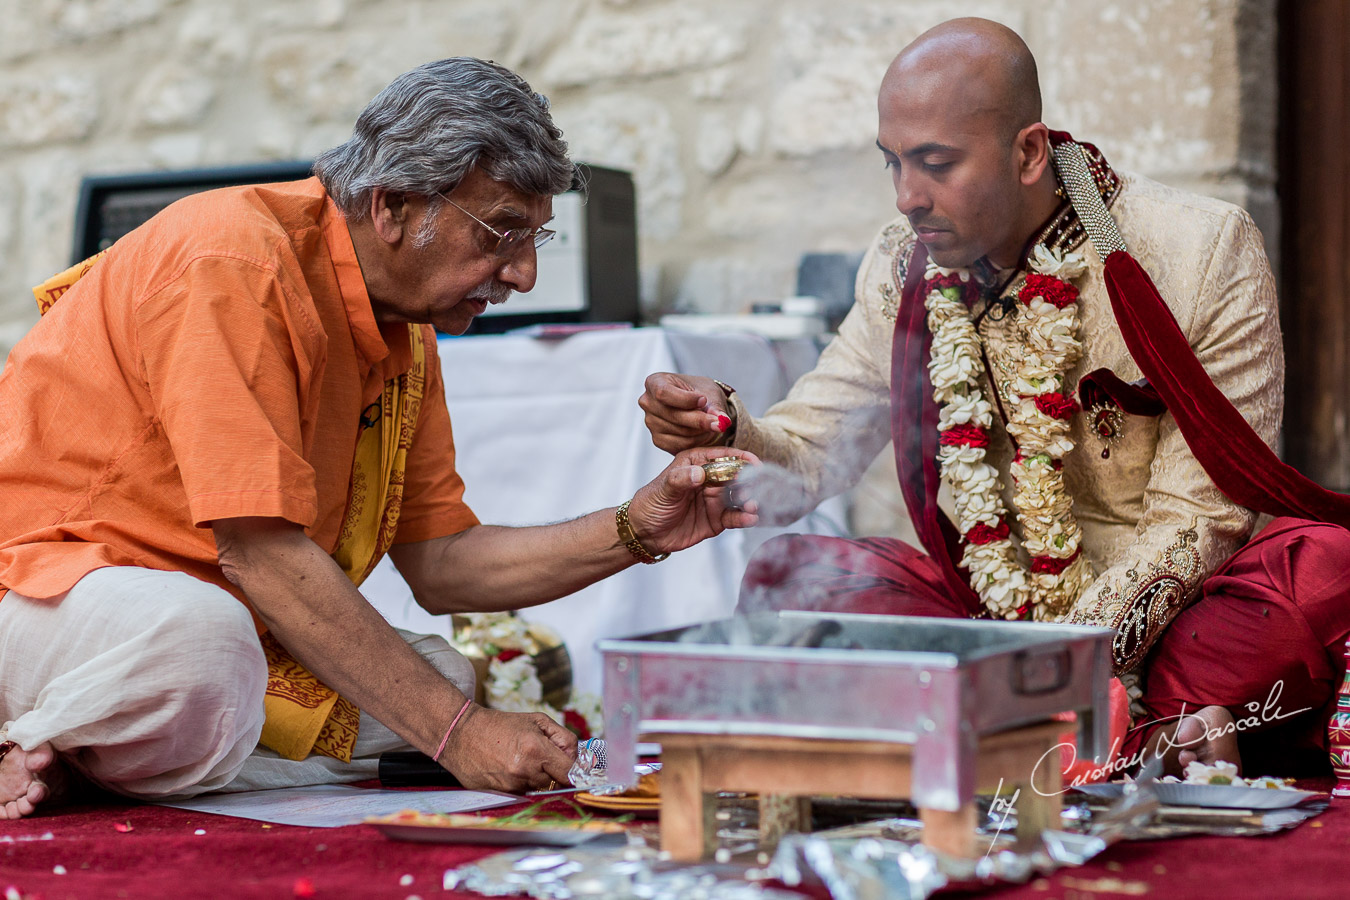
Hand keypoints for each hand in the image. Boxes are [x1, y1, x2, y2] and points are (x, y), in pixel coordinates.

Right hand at [441, 705, 576, 792]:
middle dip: (555, 770)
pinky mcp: (501, 795)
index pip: (570, 772)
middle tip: (542, 756)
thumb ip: (563, 738)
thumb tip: (578, 757)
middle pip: (556, 781)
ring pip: (540, 789)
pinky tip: (510, 768)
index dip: (575, 769)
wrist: (461, 734)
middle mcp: (525, 771)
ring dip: (538, 777)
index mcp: (536, 750)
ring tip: (522, 760)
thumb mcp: (537, 720)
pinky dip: (522, 783)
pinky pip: (523, 793)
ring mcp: (512, 786)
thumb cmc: (500, 724)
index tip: (573, 766)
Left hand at [626, 447, 760, 554]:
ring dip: (750, 500)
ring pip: (740, 497)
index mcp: (697, 463)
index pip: (723, 456)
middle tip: (755, 489)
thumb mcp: (663, 489)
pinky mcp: (718, 519)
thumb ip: (680, 479)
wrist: (645, 532)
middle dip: (750, 481)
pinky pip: (736, 517)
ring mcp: (716, 499)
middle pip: (737, 476)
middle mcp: (710, 479)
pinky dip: (745, 518)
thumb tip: (700, 473)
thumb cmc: (651, 504)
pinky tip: (749, 519)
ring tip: (753, 505)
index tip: (755, 464)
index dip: (741, 458)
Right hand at [639, 373, 733, 453]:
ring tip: (712, 425)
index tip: (704, 401)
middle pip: (672, 415)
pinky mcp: (658, 439)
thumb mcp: (710, 392)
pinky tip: (704, 433)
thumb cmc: (700, 393)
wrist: (699, 406)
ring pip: (678, 432)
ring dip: (700, 431)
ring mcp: (650, 422)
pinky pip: (679, 444)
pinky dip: (696, 441)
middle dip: (698, 420)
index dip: (685, 400)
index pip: (664, 393)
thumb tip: (722, 421)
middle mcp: (648, 402)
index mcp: (655, 382)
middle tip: (718, 422)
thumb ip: (715, 406)